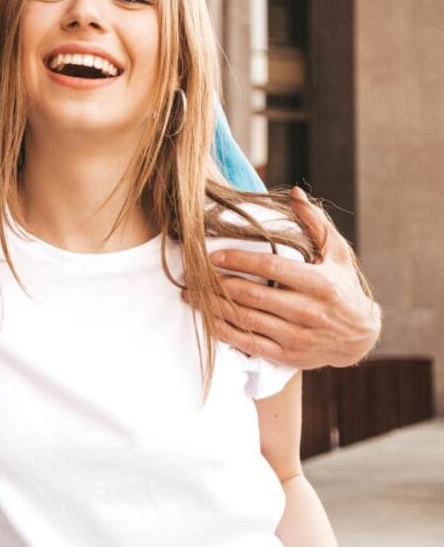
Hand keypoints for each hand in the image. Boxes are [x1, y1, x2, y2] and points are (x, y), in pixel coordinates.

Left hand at [196, 187, 380, 368]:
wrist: (360, 337)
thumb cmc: (342, 287)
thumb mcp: (336, 253)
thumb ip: (315, 223)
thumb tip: (294, 194)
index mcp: (318, 283)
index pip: (270, 267)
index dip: (238, 261)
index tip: (212, 256)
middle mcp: (308, 311)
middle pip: (252, 295)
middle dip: (216, 284)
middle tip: (191, 274)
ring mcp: (298, 336)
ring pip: (246, 320)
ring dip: (214, 307)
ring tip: (190, 295)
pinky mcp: (289, 356)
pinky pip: (250, 343)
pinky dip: (225, 332)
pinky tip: (207, 321)